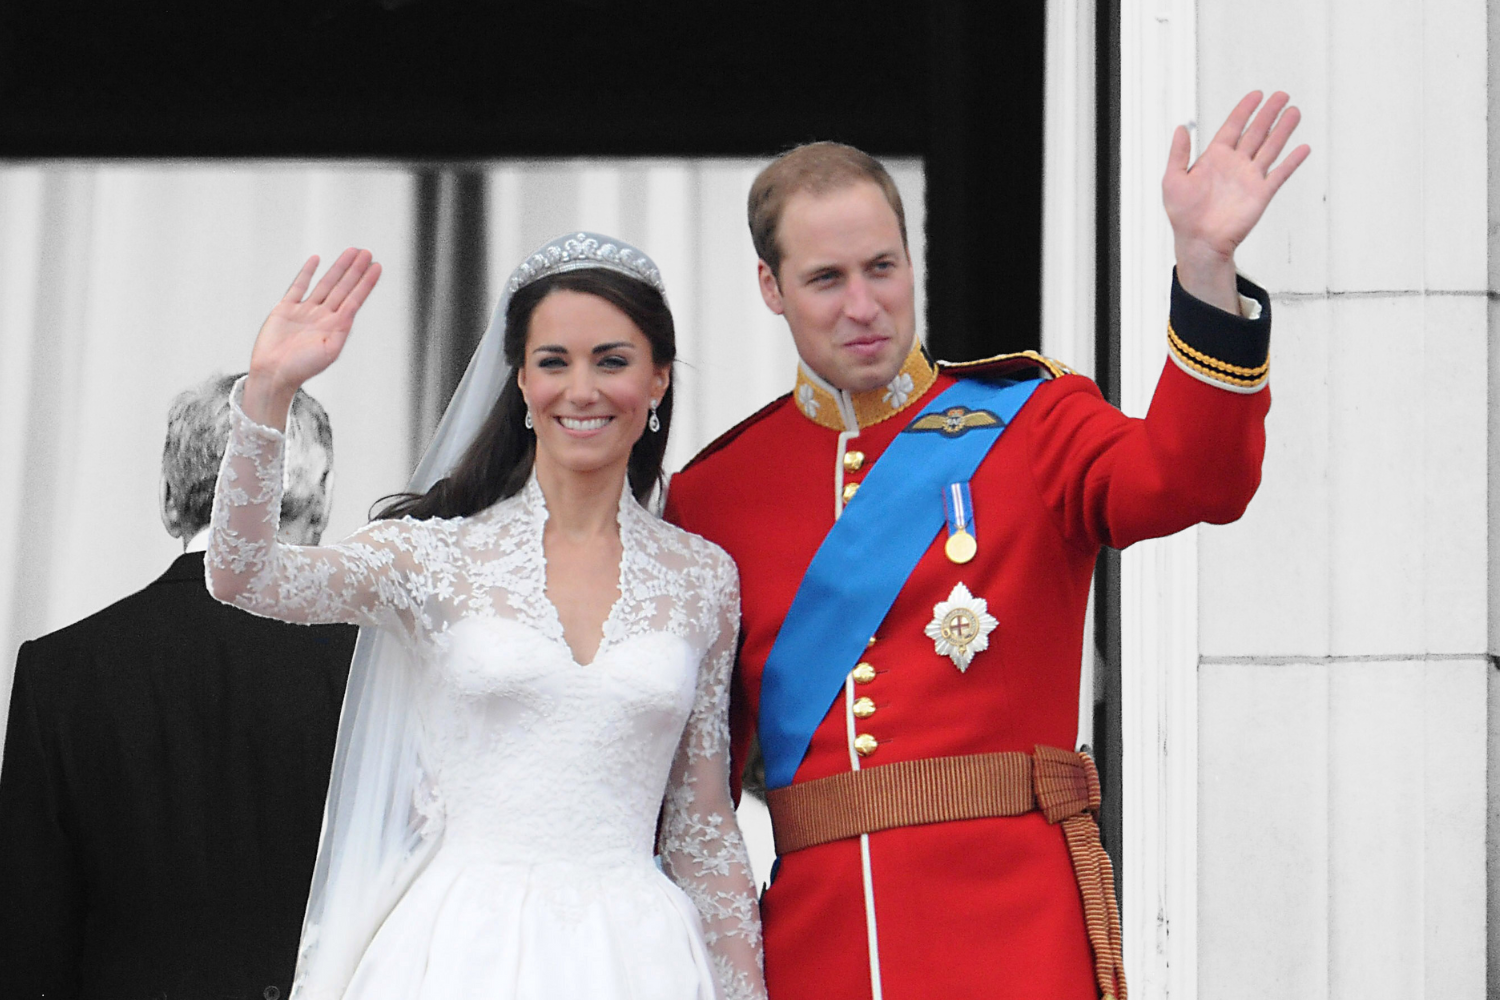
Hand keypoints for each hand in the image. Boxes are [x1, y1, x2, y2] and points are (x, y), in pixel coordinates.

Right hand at [243, 248, 381, 426]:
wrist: (273, 373)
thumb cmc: (301, 368)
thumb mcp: (328, 352)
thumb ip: (341, 332)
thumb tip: (350, 314)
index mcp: (335, 327)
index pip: (355, 299)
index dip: (366, 283)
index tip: (377, 267)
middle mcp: (323, 316)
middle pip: (343, 288)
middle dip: (355, 270)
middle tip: (367, 252)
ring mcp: (305, 311)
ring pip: (325, 283)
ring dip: (338, 268)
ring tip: (351, 252)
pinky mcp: (286, 309)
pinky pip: (298, 286)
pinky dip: (307, 273)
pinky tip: (316, 260)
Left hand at [1162, 91, 1309, 311]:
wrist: (1199, 241)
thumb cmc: (1183, 215)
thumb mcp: (1173, 180)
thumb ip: (1178, 153)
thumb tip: (1181, 128)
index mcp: (1214, 158)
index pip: (1232, 127)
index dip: (1244, 110)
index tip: (1256, 95)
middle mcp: (1235, 165)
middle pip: (1256, 132)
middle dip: (1268, 114)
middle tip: (1281, 95)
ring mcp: (1250, 178)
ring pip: (1270, 147)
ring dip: (1283, 130)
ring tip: (1294, 111)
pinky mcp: (1261, 193)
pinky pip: (1280, 174)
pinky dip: (1292, 161)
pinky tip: (1303, 148)